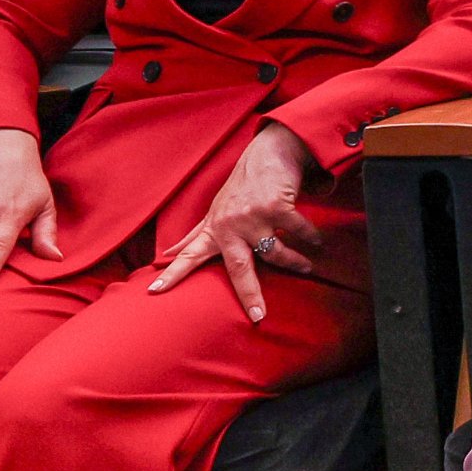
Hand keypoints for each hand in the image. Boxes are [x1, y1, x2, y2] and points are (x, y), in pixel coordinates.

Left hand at [145, 126, 324, 322]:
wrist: (269, 153)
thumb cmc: (241, 187)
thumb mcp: (214, 212)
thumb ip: (193, 236)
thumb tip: (165, 254)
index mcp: (214, 230)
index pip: (188, 256)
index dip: (172, 274)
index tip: (153, 291)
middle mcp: (230, 225)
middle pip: (238, 269)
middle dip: (249, 294)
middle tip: (258, 316)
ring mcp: (252, 217)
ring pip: (276, 253)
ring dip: (296, 262)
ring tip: (307, 267)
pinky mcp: (275, 207)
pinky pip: (298, 232)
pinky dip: (311, 238)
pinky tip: (317, 241)